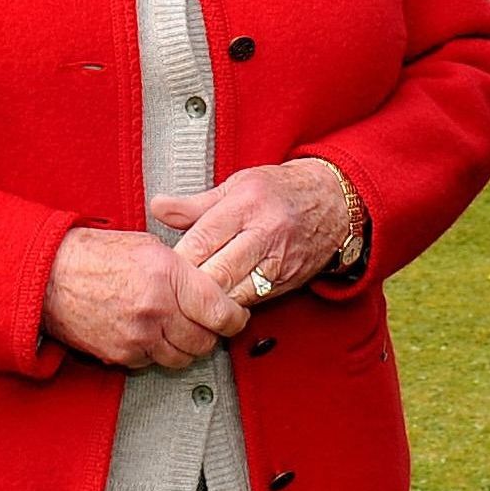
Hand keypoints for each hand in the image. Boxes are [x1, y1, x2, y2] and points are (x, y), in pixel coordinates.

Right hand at [43, 227, 252, 370]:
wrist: (50, 277)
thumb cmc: (96, 255)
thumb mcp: (148, 247)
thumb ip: (182, 271)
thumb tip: (211, 287)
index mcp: (166, 275)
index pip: (219, 310)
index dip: (234, 318)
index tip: (236, 317)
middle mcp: (155, 309)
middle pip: (204, 341)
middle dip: (209, 334)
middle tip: (205, 322)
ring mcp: (137, 337)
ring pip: (181, 358)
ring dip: (185, 347)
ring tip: (176, 328)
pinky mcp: (121, 355)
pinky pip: (153, 362)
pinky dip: (156, 352)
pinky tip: (148, 332)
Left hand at [150, 160, 359, 300]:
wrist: (332, 202)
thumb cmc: (278, 191)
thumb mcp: (236, 185)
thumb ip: (195, 204)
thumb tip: (157, 207)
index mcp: (247, 203)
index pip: (203, 238)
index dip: (179, 257)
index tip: (161, 266)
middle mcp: (265, 233)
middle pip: (218, 271)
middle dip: (191, 284)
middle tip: (170, 289)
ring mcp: (279, 260)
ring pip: (235, 293)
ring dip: (210, 300)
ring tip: (189, 301)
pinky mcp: (287, 282)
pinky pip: (252, 301)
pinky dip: (231, 305)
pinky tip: (216, 304)